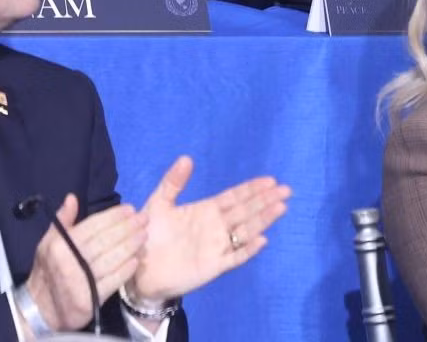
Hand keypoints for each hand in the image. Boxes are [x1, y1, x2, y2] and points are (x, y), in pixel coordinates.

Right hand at [25, 194, 146, 331]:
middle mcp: (69, 261)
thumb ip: (62, 220)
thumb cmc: (47, 271)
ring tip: (144, 236)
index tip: (129, 209)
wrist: (41, 308)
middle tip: (144, 219)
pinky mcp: (90, 299)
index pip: (92, 226)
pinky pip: (113, 281)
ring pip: (111, 259)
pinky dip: (126, 270)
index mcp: (60, 245)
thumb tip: (72, 198)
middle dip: (127, 228)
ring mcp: (80, 281)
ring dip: (131, 246)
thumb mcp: (48, 243)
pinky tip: (136, 260)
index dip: (113, 216)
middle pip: (105, 241)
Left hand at [128, 156, 290, 303]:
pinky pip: (235, 256)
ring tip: (281, 207)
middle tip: (286, 189)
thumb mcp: (159, 203)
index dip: (251, 189)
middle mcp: (216, 227)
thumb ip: (173, 182)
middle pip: (246, 211)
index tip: (270, 180)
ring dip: (263, 220)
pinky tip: (262, 239)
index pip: (234, 197)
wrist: (140, 268)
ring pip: (246, 231)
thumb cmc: (149, 234)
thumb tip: (187, 158)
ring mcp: (217, 246)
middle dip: (265, 200)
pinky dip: (248, 249)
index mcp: (206, 210)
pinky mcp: (214, 266)